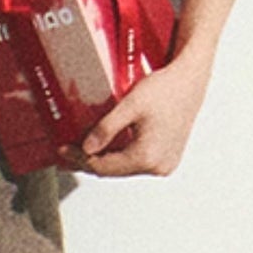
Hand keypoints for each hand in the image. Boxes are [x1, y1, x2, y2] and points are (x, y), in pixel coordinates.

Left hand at [63, 51, 212, 178]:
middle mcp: (158, 166)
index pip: (104, 166)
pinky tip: (105, 148)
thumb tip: (86, 149)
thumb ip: (106, 129)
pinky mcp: (167, 158)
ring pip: (125, 168)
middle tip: (66, 153)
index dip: (80, 158)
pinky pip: (137, 162)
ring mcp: (164, 165)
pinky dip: (119, 156)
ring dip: (104, 160)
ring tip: (81, 151)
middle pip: (114, 170)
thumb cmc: (164, 89)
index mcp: (147, 156)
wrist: (190, 82)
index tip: (62, 150)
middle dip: (89, 161)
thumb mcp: (130, 105)